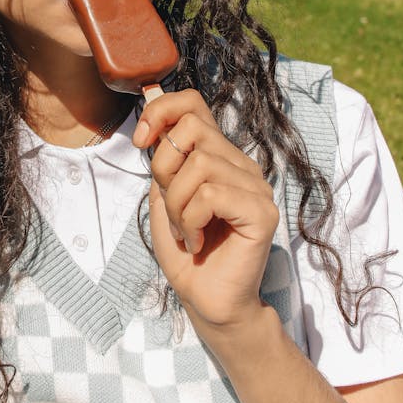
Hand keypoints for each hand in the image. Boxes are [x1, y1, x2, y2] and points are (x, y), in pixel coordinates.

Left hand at [133, 88, 278, 332]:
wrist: (205, 299)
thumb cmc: (184, 250)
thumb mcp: (164, 195)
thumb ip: (164, 158)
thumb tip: (154, 124)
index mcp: (218, 155)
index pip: (193, 103)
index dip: (161, 110)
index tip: (140, 141)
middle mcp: (240, 164)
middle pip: (192, 128)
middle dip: (165, 167)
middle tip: (170, 205)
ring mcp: (256, 186)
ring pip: (199, 164)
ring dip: (177, 204)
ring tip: (184, 231)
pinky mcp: (262, 212)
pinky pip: (212, 194)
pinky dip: (191, 220)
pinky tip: (196, 242)